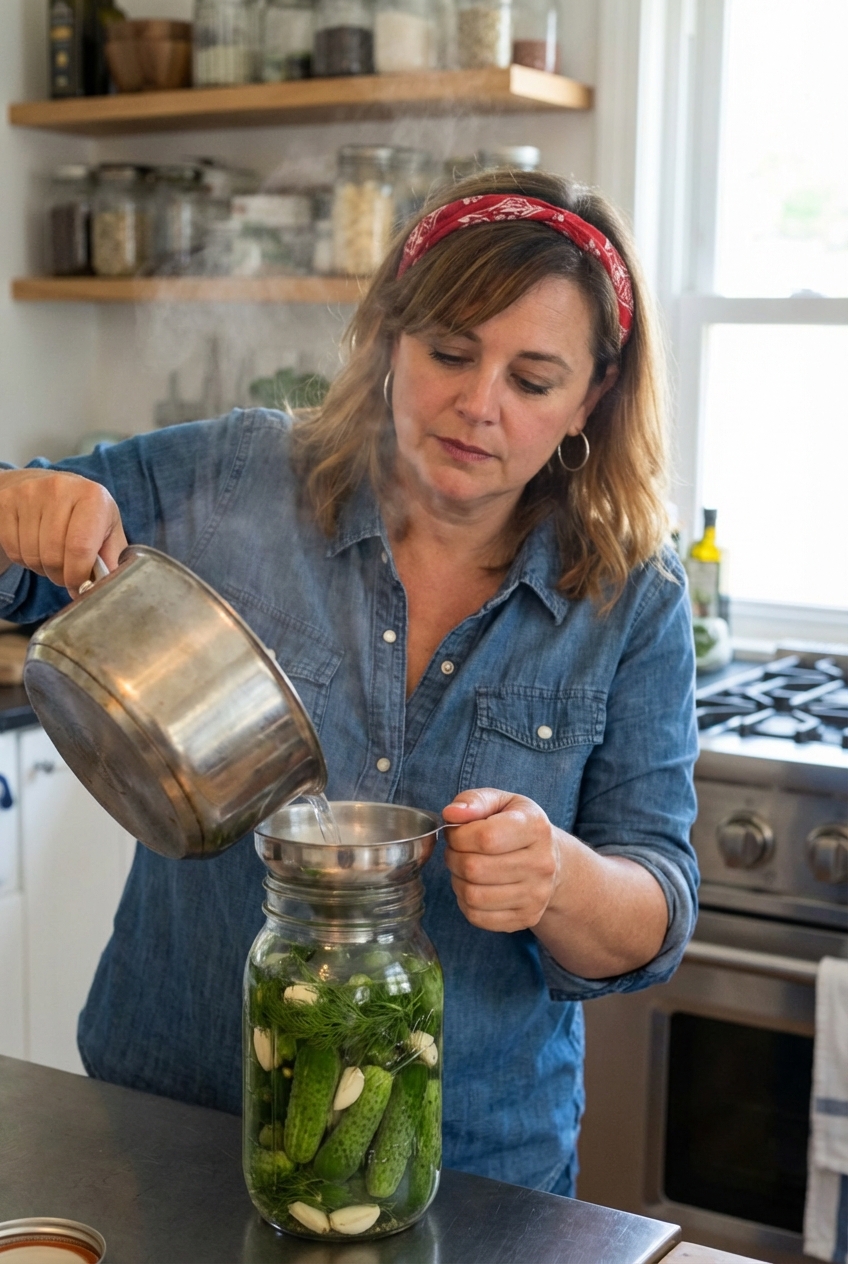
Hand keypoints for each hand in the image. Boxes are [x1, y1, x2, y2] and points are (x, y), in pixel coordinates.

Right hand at [0, 468, 127, 596]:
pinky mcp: (6, 502)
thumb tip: (106, 585)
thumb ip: (112, 557)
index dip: (78, 576)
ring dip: (42, 568)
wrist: (44, 483)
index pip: (80, 548)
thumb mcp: (107, 528)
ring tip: (52, 557)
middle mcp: (60, 489)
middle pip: (53, 556)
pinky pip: (13, 550)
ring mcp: (29, 493)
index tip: (79, 586)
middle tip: (67, 574)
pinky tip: (35, 547)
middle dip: (60, 576)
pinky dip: (24, 559)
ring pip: (32, 556)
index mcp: (92, 496)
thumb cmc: (82, 512)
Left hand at [442, 788, 562, 933]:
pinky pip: (478, 917)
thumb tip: (451, 814)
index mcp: (536, 828)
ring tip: (464, 868)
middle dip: (453, 858)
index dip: (458, 836)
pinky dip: (465, 902)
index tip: (456, 832)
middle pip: (475, 868)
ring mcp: (537, 895)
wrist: (551, 860)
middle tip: (456, 851)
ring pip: (473, 895)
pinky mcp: (527, 917)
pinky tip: (474, 887)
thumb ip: (475, 800)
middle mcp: (542, 863)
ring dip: (457, 881)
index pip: (485, 837)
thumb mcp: (502, 802)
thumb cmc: (518, 826)